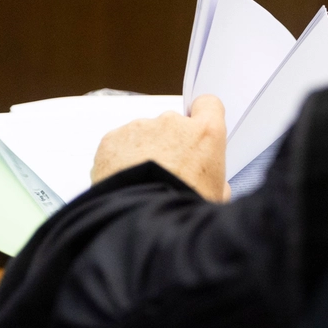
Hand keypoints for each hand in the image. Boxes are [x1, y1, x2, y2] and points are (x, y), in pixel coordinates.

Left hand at [92, 95, 230, 201]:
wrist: (143, 222)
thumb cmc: (181, 210)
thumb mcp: (215, 198)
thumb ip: (213, 177)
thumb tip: (206, 179)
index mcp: (204, 134)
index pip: (208, 105)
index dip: (202, 117)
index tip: (196, 131)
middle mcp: (172, 123)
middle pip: (172, 125)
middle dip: (169, 145)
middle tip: (166, 174)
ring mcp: (140, 128)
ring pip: (143, 135)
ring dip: (142, 153)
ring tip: (142, 185)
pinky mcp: (112, 138)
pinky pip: (118, 145)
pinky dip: (118, 160)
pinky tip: (124, 183)